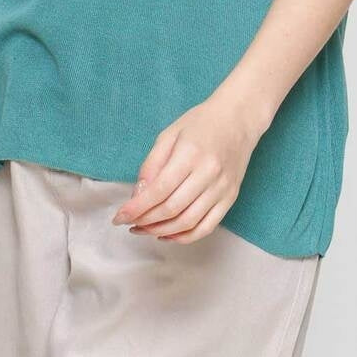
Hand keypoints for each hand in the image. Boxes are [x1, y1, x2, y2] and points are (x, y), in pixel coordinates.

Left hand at [110, 89, 267, 243]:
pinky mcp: (230, 198)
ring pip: (188, 222)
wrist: (238, 119)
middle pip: (172, 209)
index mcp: (190, 154)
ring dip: (161, 231)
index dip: (137, 208)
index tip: (119, 217)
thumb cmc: (201, 123)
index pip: (159, 190)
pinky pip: (207, 227)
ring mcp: (222, 188)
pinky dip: (185, 237)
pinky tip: (167, 235)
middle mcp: (209, 173)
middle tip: (129, 223)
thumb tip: (137, 196)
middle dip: (145, 221)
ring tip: (144, 229)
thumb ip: (151, 165)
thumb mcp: (169, 135)